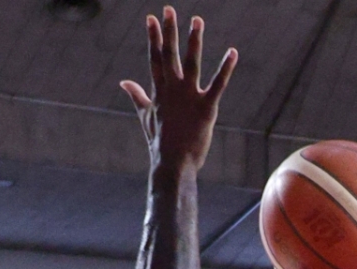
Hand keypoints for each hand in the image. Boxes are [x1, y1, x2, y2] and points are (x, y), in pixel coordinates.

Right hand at [121, 9, 236, 174]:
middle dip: (169, 31)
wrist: (172, 165)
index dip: (154, 37)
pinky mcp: (206, 108)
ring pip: (191, 63)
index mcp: (159, 92)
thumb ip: (137, 96)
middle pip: (170, 55)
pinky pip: (217, 84)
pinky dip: (225, 68)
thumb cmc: (160, 144)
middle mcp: (172, 90)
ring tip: (196, 20)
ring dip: (193, 40)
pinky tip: (232, 52)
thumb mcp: (145, 117)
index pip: (155, 59)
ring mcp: (189, 98)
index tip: (152, 18)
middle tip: (168, 9)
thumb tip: (124, 82)